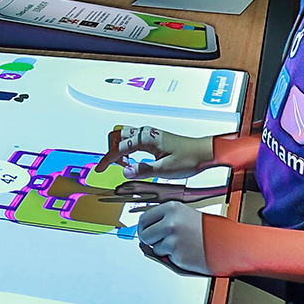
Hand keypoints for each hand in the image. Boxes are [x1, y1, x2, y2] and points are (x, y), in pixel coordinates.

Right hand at [96, 124, 212, 179]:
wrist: (204, 153)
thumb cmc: (189, 158)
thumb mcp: (165, 169)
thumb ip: (143, 170)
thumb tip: (125, 171)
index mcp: (146, 138)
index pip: (119, 148)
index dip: (107, 159)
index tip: (100, 168)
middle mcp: (145, 133)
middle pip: (117, 136)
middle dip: (112, 151)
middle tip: (116, 167)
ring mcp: (148, 134)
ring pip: (124, 137)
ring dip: (120, 150)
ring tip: (127, 165)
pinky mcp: (152, 138)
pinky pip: (132, 140)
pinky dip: (127, 149)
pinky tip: (134, 161)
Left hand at [135, 202, 210, 273]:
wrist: (227, 243)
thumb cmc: (208, 230)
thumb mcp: (184, 215)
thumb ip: (164, 219)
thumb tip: (143, 228)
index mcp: (172, 208)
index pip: (144, 218)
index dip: (143, 227)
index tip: (145, 231)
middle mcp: (170, 222)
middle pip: (144, 234)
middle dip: (150, 240)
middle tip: (160, 241)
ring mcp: (173, 238)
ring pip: (154, 247)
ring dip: (164, 249)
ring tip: (182, 244)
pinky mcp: (177, 254)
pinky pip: (165, 257)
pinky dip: (173, 257)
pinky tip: (186, 251)